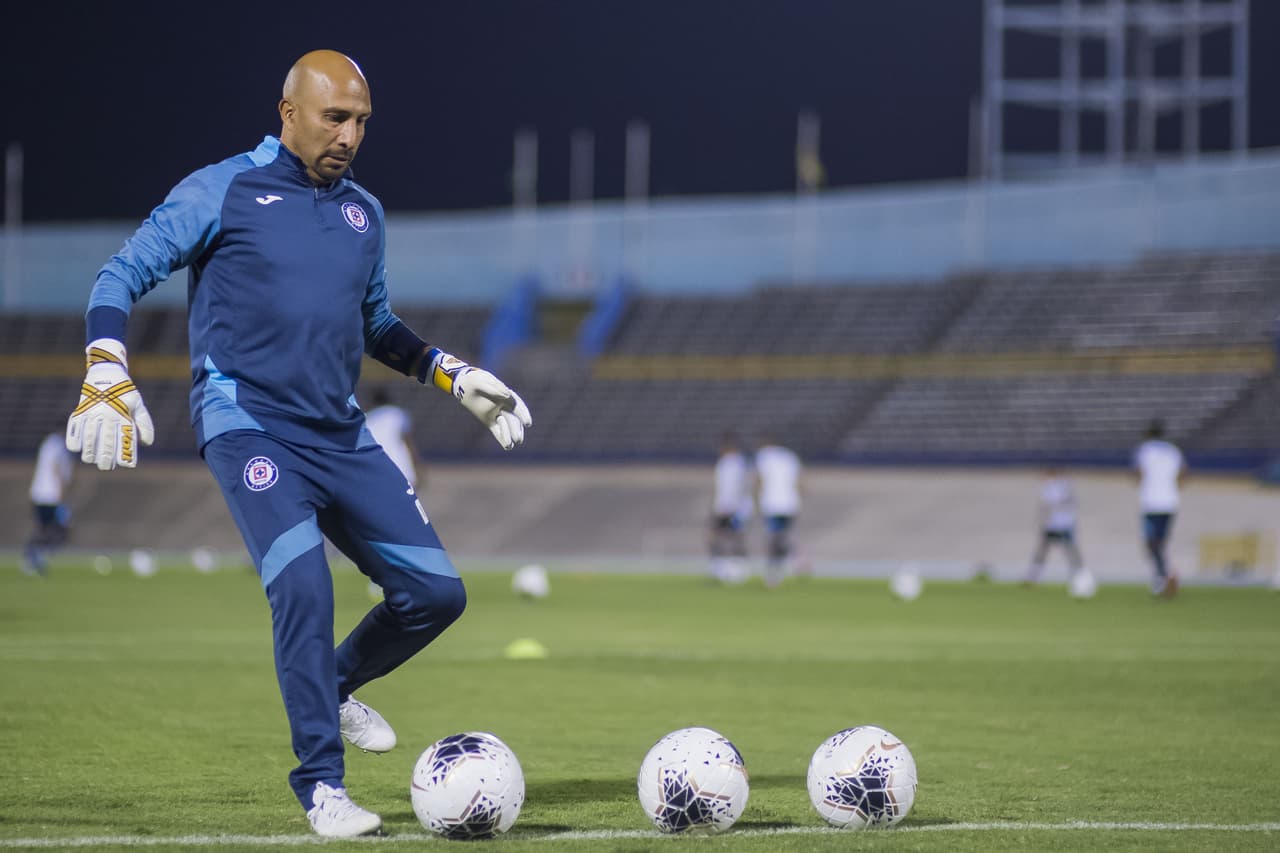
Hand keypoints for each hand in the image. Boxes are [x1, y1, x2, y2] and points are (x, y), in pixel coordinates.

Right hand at [66, 339, 155, 469]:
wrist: (106, 374)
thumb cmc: (125, 394)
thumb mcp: (139, 406)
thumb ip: (144, 425)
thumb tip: (146, 443)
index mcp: (123, 414)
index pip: (125, 439)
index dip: (125, 454)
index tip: (126, 465)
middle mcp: (107, 415)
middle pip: (105, 442)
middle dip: (106, 458)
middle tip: (106, 467)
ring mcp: (91, 413)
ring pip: (88, 438)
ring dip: (89, 451)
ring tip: (92, 460)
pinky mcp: (79, 411)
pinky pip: (74, 428)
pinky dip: (74, 439)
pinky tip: (77, 449)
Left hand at [426, 350, 531, 449]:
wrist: (462, 383)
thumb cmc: (472, 381)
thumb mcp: (480, 381)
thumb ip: (493, 388)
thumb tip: (507, 396)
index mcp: (504, 395)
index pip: (517, 406)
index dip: (523, 414)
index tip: (528, 423)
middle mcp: (502, 406)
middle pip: (512, 419)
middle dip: (516, 429)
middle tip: (518, 439)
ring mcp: (495, 414)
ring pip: (506, 426)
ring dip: (509, 435)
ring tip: (511, 445)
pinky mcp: (488, 420)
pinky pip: (496, 430)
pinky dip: (502, 437)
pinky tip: (507, 447)